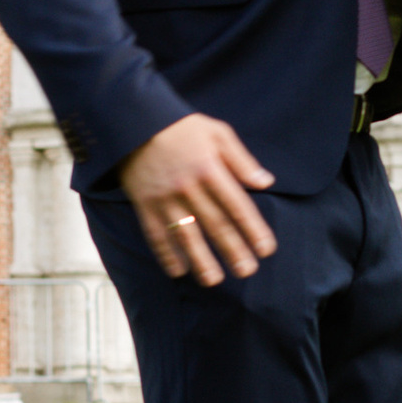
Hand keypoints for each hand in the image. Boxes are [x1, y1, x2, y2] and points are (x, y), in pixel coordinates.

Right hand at [117, 112, 277, 285]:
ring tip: (214, 280)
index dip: (253, 229)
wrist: (135, 122)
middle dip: (233, 249)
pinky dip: (166, 254)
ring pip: (186, 234)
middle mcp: (189, 187)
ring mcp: (165, 198)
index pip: (237, 205)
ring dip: (201, 259)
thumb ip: (241, 160)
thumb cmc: (181, 128)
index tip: (266, 249)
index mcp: (210, 169)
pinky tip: (179, 271)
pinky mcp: (145, 205)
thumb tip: (266, 182)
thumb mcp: (217, 132)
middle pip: (215, 224)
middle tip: (247, 271)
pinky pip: (155, 234)